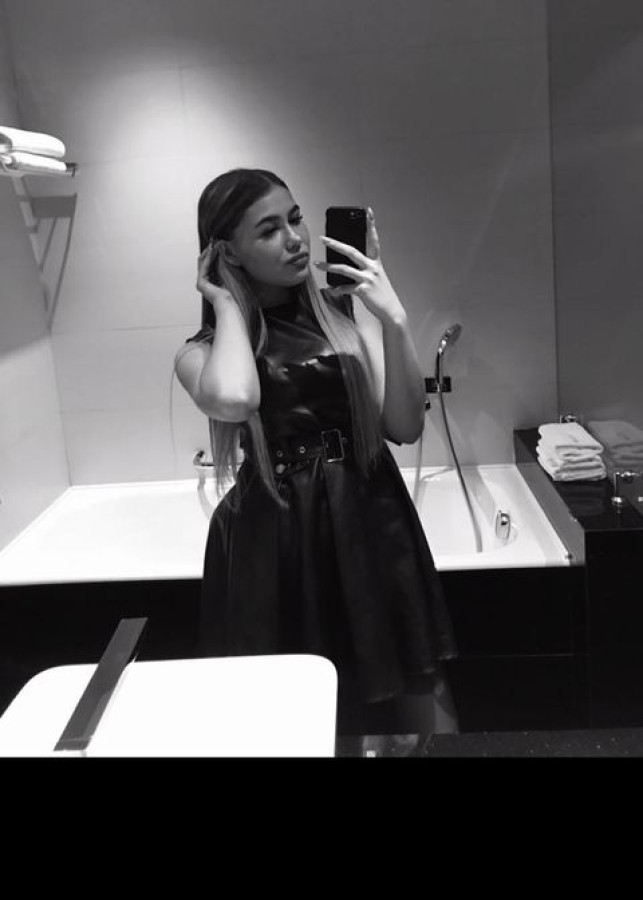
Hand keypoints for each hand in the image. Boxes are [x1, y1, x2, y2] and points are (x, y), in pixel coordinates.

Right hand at [196, 240, 232, 308]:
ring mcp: (201, 282)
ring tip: (213, 245)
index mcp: (210, 281)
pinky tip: (211, 251)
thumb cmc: (231, 293)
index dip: (212, 255)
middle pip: (204, 263)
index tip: (217, 246)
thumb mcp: (228, 276)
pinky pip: (204, 267)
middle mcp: (204, 282)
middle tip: (214, 243)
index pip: (209, 264)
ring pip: (202, 263)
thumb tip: (225, 254)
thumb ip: (224, 266)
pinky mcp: (201, 282)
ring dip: (208, 253)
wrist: (229, 302)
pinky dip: (207, 258)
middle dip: (209, 253)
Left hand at [315, 207, 405, 321]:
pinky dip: (337, 288)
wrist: (391, 310)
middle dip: (335, 244)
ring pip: (344, 269)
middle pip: (351, 251)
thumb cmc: (382, 294)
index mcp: (376, 263)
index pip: (373, 240)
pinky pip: (346, 288)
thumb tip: (345, 268)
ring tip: (316, 265)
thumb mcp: (376, 278)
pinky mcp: (363, 290)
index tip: (368, 212)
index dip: (371, 225)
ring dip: (328, 266)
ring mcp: (368, 278)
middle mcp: (372, 268)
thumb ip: (364, 270)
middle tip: (323, 238)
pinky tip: (331, 288)